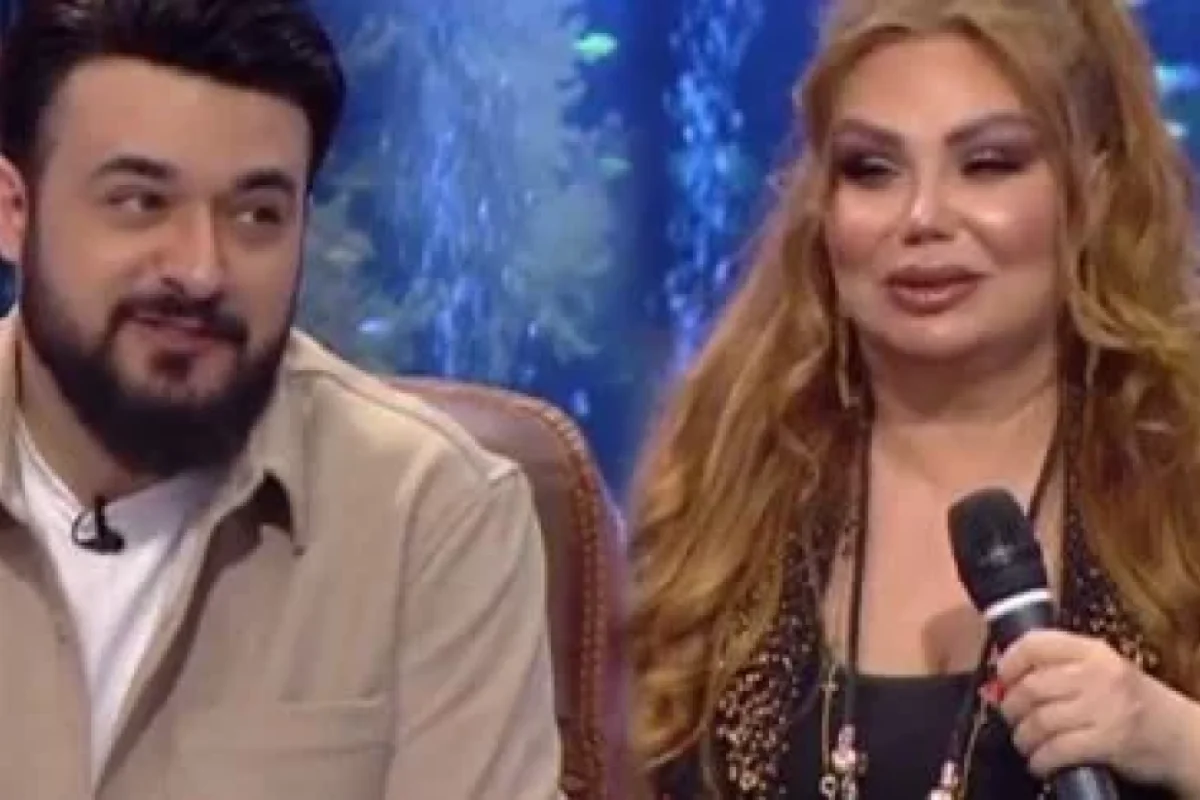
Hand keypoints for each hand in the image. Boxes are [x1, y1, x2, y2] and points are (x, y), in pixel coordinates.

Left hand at [996, 630, 1199, 790]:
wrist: (1182, 737)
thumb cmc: (1133, 704)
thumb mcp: (1101, 672)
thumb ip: (1058, 670)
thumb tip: (1001, 682)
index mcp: (1093, 651)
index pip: (1035, 643)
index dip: (1009, 662)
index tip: (1002, 678)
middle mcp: (1099, 674)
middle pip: (1031, 686)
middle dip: (1011, 708)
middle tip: (1012, 718)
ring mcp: (1106, 708)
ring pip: (1040, 721)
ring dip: (1023, 738)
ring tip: (1026, 744)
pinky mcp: (1110, 742)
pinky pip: (1058, 750)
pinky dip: (1040, 760)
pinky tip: (1040, 763)